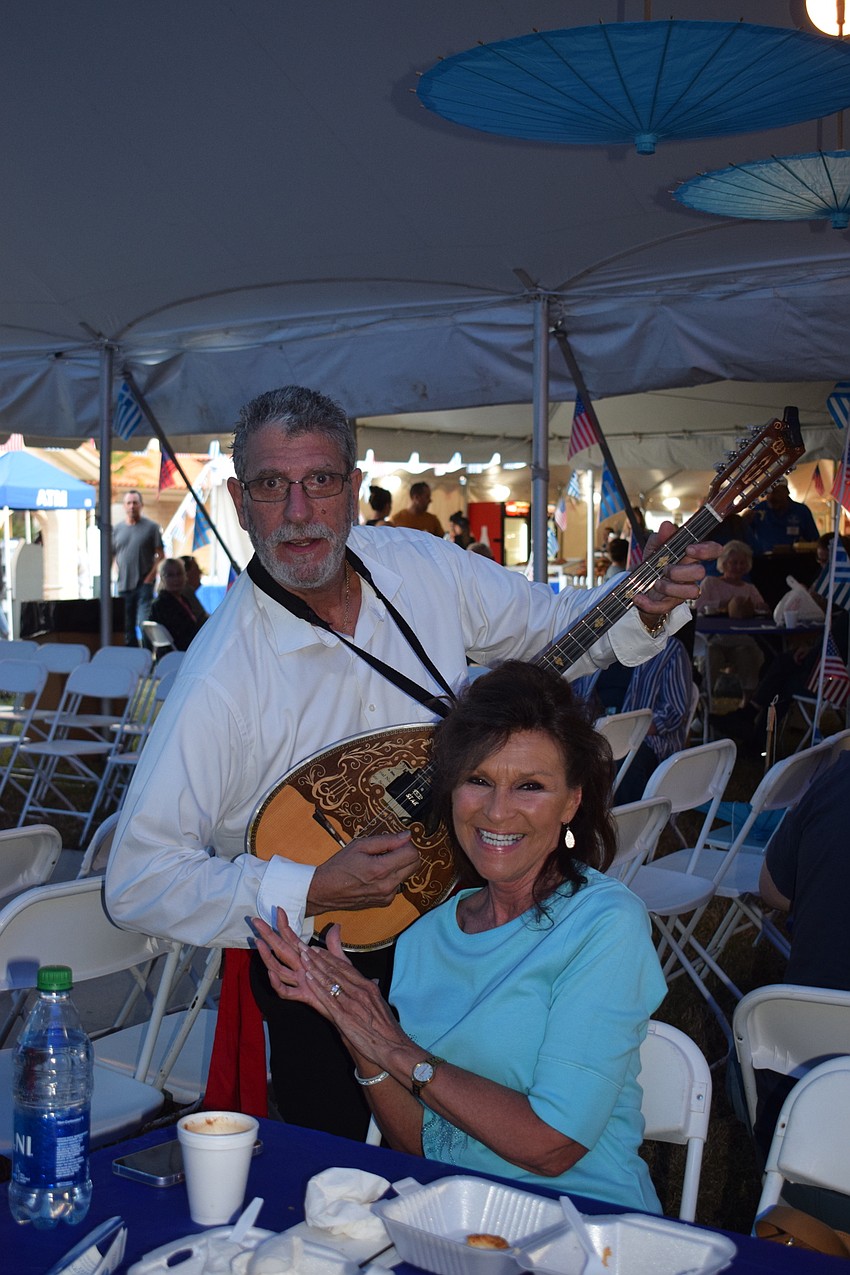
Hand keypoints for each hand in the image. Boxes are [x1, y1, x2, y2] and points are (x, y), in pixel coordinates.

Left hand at [253, 912, 407, 1062]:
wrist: (392, 1045)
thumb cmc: (387, 1028)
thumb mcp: (380, 1003)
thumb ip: (371, 991)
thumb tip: (371, 983)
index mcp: (368, 986)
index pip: (345, 967)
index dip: (329, 957)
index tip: (318, 950)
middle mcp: (359, 990)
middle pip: (335, 970)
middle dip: (318, 958)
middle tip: (305, 948)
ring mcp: (351, 1002)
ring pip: (329, 980)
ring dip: (315, 968)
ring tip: (303, 958)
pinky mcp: (344, 1016)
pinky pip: (327, 997)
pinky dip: (317, 986)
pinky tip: (308, 978)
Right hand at [307, 830, 419, 914]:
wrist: (325, 891)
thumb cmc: (339, 867)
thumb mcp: (359, 846)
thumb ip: (386, 840)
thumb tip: (406, 836)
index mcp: (381, 869)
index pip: (412, 854)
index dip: (407, 844)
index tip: (397, 841)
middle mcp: (387, 885)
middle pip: (415, 865)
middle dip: (407, 853)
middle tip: (390, 849)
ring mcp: (387, 896)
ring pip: (407, 875)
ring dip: (399, 866)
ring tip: (379, 862)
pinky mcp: (385, 902)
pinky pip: (398, 885)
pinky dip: (392, 877)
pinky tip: (376, 875)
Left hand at [634, 520, 719, 620]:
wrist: (638, 586)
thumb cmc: (653, 564)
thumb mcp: (653, 548)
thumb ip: (660, 538)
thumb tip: (667, 526)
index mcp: (690, 557)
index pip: (712, 550)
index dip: (707, 549)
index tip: (689, 549)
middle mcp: (691, 574)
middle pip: (700, 572)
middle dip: (681, 571)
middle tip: (666, 569)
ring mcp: (683, 591)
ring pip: (692, 592)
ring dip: (670, 587)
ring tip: (655, 583)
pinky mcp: (670, 605)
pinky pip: (665, 608)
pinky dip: (650, 604)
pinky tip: (639, 597)